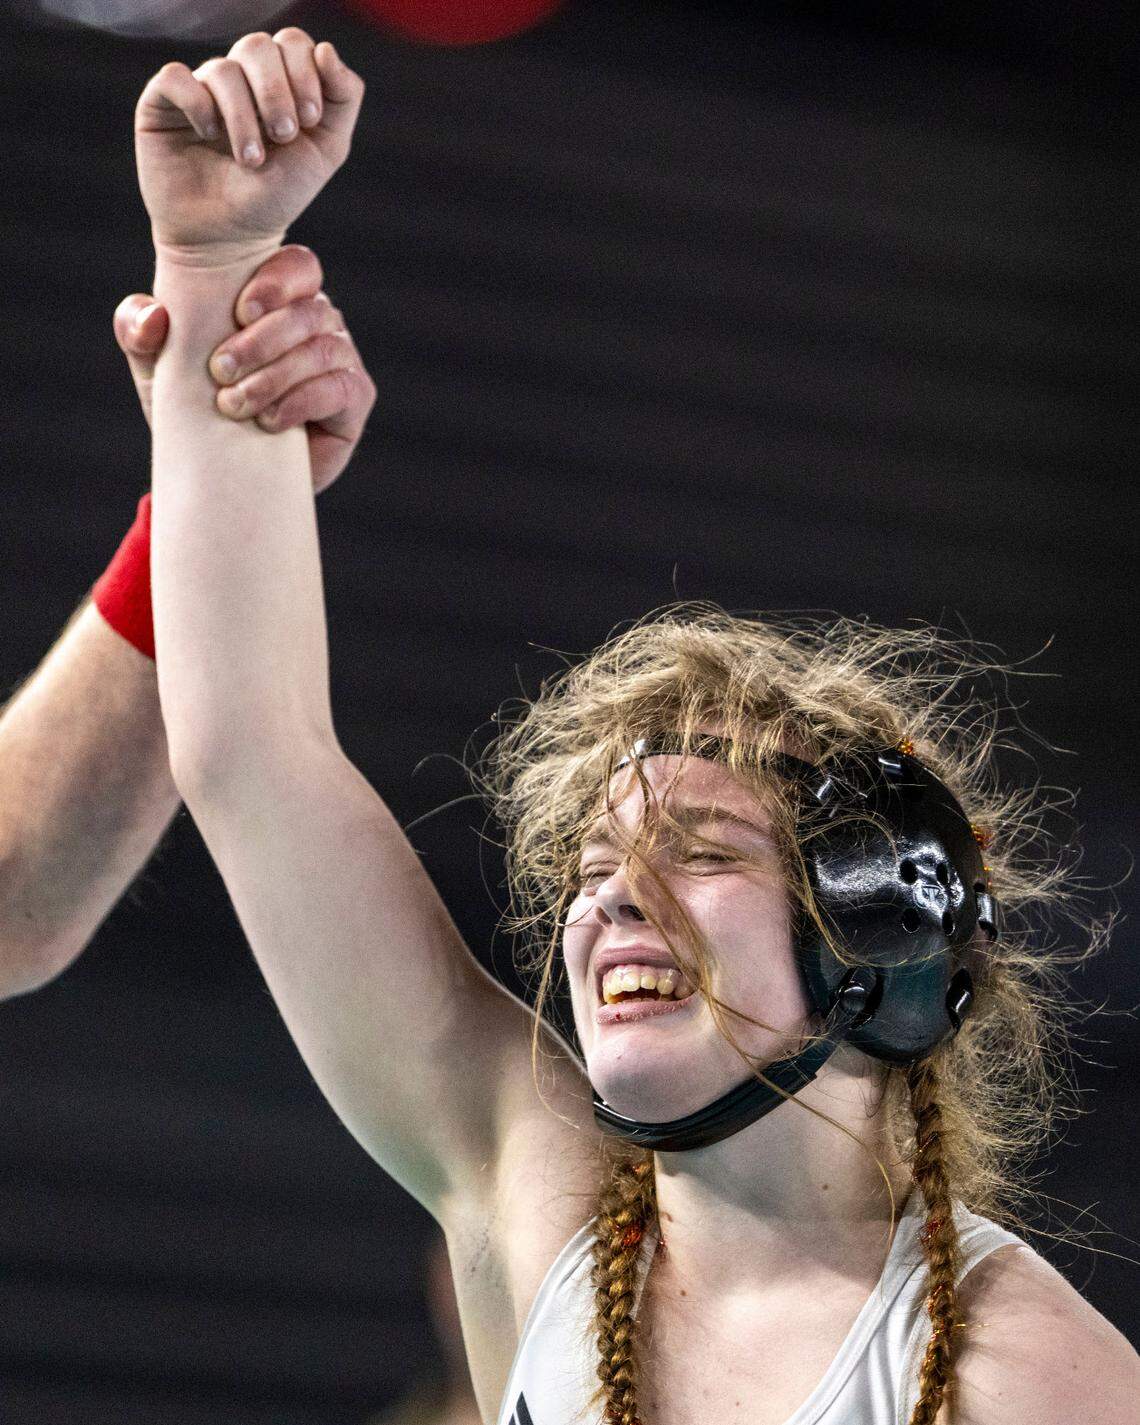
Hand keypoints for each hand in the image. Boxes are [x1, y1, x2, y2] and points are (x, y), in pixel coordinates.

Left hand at [113, 245, 374, 493]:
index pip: (300, 265)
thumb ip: (138, 329)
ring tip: (235, 405)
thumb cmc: (195, 407)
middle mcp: (317, 323)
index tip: (240, 311)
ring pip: (322, 349)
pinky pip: (339, 388)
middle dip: (262, 341)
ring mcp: (340, 359)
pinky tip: (270, 422)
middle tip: (220, 371)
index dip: (277, 280)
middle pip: (310, 309)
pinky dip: (301, 403)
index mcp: (279, 299)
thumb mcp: (156, 368)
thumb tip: (156, 316)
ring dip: (275, 377)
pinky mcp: (354, 399)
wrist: (227, 472)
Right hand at [134, 28, 363, 260]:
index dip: (304, 73)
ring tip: (250, 160)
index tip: (309, 120)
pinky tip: (209, 137)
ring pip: (223, 70)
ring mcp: (201, 89)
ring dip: (244, 118)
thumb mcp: (326, 151)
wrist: (229, 241)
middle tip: (283, 135)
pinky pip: (176, 78)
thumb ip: (342, 99)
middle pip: (258, 47)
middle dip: (277, 92)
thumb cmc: (276, 197)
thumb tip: (327, 50)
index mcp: (278, 82)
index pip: (292, 43)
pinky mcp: (163, 104)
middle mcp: (239, 80)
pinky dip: (199, 105)